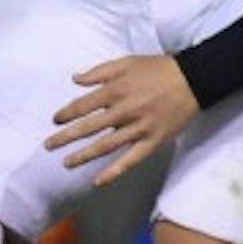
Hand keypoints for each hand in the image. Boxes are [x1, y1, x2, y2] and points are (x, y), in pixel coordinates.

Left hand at [47, 53, 198, 186]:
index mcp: (116, 90)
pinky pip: (131, 160)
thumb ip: (99, 71)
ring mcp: (140, 128)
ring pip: (106, 145)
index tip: (55, 120)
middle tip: (48, 145)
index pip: (83, 105)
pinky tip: (98, 181)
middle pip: (89, 127)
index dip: (66, 114)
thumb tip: (75, 79)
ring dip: (84, 156)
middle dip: (66, 137)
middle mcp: (125, 110)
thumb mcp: (127, 62)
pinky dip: (114, 172)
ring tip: (66, 164)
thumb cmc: (158, 69)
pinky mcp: (154, 141)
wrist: (194, 79)